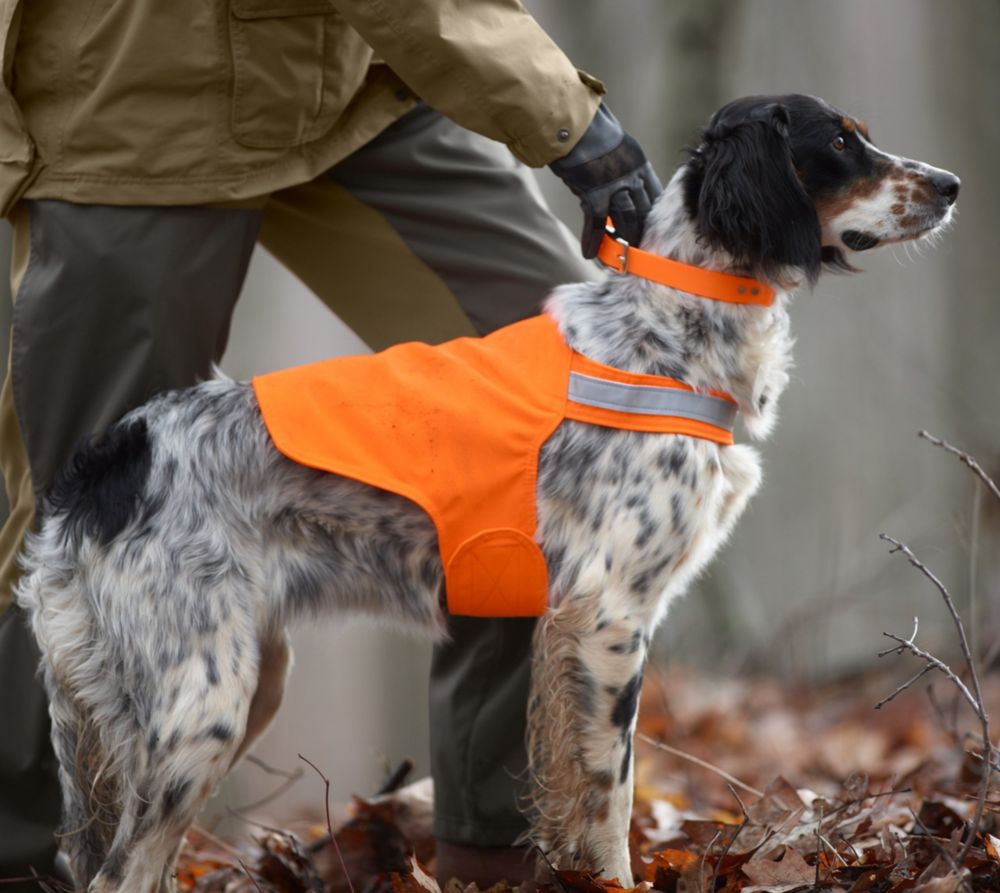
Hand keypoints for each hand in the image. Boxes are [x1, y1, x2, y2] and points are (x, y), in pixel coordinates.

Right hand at [549, 103, 662, 257]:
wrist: (574, 122)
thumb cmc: (589, 130)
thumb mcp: (614, 145)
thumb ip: (620, 163)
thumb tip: (614, 177)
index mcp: (638, 164)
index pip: (654, 194)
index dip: (653, 213)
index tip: (654, 228)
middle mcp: (630, 177)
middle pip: (643, 211)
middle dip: (641, 232)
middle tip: (640, 250)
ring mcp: (613, 187)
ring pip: (625, 220)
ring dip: (622, 239)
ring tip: (619, 256)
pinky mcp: (593, 194)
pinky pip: (595, 223)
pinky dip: (592, 240)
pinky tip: (589, 254)